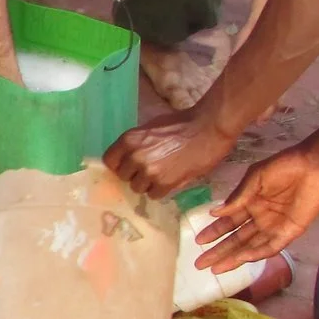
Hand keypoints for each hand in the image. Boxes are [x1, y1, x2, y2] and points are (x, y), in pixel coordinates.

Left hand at [106, 109, 234, 198]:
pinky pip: (153, 195)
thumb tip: (127, 156)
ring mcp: (149, 172)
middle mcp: (135, 157)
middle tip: (150, 168)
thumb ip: (136, 143)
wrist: (208, 128)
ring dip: (147, 184)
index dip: (119, 165)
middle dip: (134, 174)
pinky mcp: (165, 183)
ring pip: (137, 188)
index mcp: (129, 140)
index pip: (109, 161)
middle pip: (123, 176)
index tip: (128, 166)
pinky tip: (170, 179)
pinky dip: (160, 190)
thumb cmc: (182, 123)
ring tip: (162, 173)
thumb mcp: (151, 127)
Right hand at [194, 145, 318, 272]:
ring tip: (216, 269)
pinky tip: (243, 258)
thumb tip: (214, 212)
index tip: (198, 242)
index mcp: (250, 203)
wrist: (315, 164)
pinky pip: (271, 246)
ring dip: (234, 257)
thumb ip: (238, 197)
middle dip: (219, 251)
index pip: (228, 222)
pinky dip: (257, 253)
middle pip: (236, 239)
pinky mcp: (290, 231)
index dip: (214, 233)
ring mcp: (275, 226)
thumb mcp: (256, 177)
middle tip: (200, 264)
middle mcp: (260, 218)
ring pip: (250, 246)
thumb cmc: (285, 166)